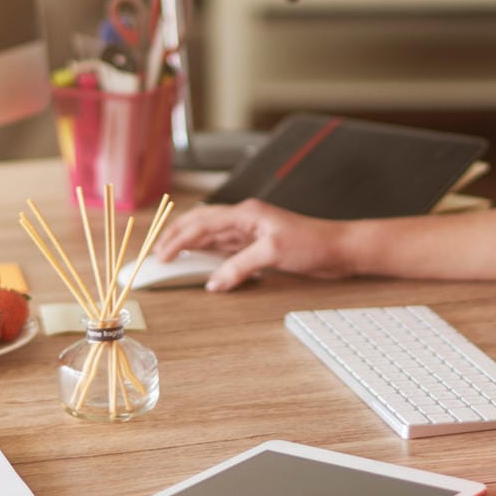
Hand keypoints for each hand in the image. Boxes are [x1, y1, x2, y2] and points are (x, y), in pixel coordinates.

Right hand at [152, 199, 353, 290]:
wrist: (338, 248)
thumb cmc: (312, 243)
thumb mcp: (272, 254)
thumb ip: (239, 267)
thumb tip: (213, 282)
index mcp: (245, 213)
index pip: (202, 224)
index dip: (178, 239)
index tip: (161, 256)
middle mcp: (244, 218)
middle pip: (201, 223)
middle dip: (177, 236)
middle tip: (157, 253)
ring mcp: (250, 231)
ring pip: (211, 235)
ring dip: (191, 245)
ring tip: (172, 256)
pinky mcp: (257, 244)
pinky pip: (225, 248)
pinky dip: (209, 255)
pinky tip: (201, 263)